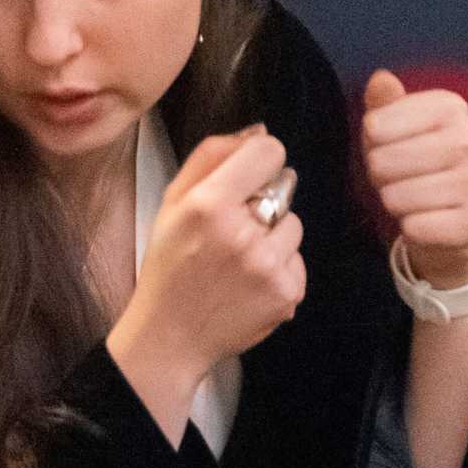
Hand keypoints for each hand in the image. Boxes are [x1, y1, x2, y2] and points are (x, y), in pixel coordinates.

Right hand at [111, 125, 306, 433]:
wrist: (171, 337)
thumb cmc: (169, 265)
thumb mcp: (173, 202)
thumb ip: (212, 156)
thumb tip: (259, 130)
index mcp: (210, 203)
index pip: (269, 151)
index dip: (261, 160)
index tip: (249, 178)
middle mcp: (242, 233)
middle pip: (284, 189)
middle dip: (264, 203)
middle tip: (234, 232)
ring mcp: (268, 267)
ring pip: (294, 226)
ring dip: (273, 239)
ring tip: (240, 262)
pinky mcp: (286, 295)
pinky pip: (298, 262)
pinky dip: (280, 271)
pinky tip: (250, 285)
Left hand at [363, 70, 467, 285]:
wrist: (451, 224)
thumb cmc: (416, 170)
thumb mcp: (395, 132)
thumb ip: (384, 105)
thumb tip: (380, 79)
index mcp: (450, 108)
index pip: (376, 126)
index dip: (371, 146)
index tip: (389, 149)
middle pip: (383, 161)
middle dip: (379, 178)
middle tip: (398, 181)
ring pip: (397, 197)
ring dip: (394, 205)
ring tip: (411, 201)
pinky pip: (415, 227)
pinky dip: (410, 230)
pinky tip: (425, 223)